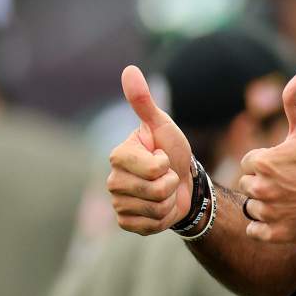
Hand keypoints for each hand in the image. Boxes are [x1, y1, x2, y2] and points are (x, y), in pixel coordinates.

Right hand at [107, 65, 193, 234]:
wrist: (182, 182)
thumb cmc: (171, 150)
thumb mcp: (162, 125)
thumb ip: (144, 101)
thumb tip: (129, 69)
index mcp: (118, 157)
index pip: (151, 168)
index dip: (165, 164)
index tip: (163, 156)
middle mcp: (112, 181)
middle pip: (153, 191)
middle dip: (169, 183)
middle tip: (166, 175)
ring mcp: (118, 204)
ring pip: (153, 209)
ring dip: (168, 200)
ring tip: (164, 190)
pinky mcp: (127, 223)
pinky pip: (149, 226)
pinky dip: (163, 218)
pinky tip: (160, 207)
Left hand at [239, 72, 295, 243]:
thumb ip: (295, 101)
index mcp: (263, 162)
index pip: (248, 163)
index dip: (266, 163)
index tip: (285, 166)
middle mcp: (261, 188)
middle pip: (247, 184)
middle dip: (264, 183)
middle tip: (288, 183)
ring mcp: (267, 213)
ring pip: (251, 207)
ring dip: (265, 204)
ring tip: (288, 199)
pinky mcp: (272, 234)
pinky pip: (254, 230)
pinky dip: (265, 226)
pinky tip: (284, 216)